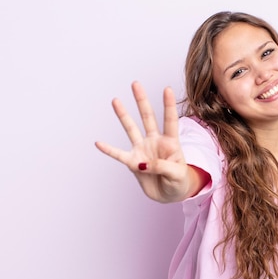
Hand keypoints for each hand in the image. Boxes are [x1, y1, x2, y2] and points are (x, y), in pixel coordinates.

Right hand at [95, 81, 191, 202]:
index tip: (167, 89)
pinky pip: (119, 154)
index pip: (170, 121)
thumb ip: (162, 166)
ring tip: (116, 100)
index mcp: (171, 142)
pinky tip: (98, 143)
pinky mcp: (133, 163)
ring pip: (131, 129)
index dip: (169, 105)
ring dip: (123, 116)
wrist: (170, 194)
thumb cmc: (179, 181)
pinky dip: (109, 150)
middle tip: (135, 84)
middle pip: (148, 118)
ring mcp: (143, 150)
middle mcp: (155, 141)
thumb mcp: (177, 174)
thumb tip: (143, 163)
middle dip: (142, 101)